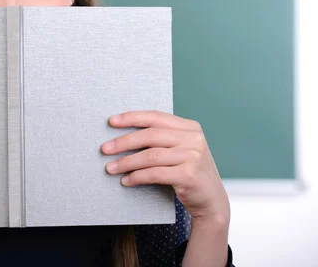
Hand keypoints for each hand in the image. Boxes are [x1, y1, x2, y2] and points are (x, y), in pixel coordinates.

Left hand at [101, 111, 229, 225]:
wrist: (212, 201)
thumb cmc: (189, 172)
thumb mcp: (181, 149)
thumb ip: (162, 138)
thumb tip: (124, 134)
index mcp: (189, 127)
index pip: (156, 117)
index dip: (132, 118)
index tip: (111, 122)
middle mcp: (193, 139)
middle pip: (150, 135)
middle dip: (124, 142)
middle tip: (105, 148)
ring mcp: (193, 156)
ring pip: (150, 156)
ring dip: (126, 162)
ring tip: (110, 168)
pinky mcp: (189, 175)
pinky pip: (155, 174)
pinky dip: (137, 177)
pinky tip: (126, 180)